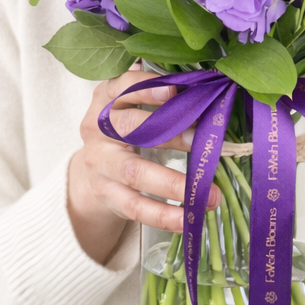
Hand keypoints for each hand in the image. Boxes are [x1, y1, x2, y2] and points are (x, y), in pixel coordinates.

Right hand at [67, 70, 219, 264]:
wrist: (96, 167)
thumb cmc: (127, 126)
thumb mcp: (132, 103)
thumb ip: (159, 95)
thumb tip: (204, 85)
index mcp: (105, 99)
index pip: (122, 87)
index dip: (146, 87)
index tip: (174, 89)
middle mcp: (97, 129)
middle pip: (129, 127)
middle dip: (169, 132)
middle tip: (202, 141)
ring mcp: (100, 164)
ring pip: (134, 172)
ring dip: (173, 183)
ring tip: (208, 193)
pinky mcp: (107, 194)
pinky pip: (135, 207)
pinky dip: (164, 215)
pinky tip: (189, 219)